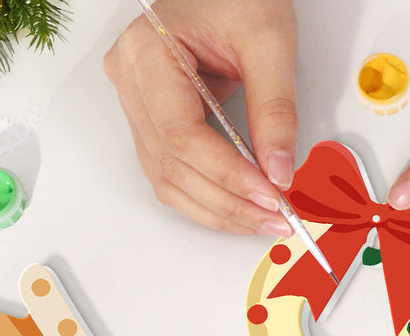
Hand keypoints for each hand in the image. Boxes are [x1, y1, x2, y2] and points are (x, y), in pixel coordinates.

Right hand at [104, 0, 296, 234]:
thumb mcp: (268, 41)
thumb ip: (275, 109)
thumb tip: (278, 171)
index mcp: (146, 53)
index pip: (183, 136)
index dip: (228, 175)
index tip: (270, 195)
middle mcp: (130, 81)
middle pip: (174, 166)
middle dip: (229, 202)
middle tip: (276, 219)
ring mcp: (136, 104)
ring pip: (169, 181)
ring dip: (219, 210)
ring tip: (263, 221)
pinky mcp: (153, 122)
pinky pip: (173, 175)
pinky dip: (209, 199)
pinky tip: (241, 209)